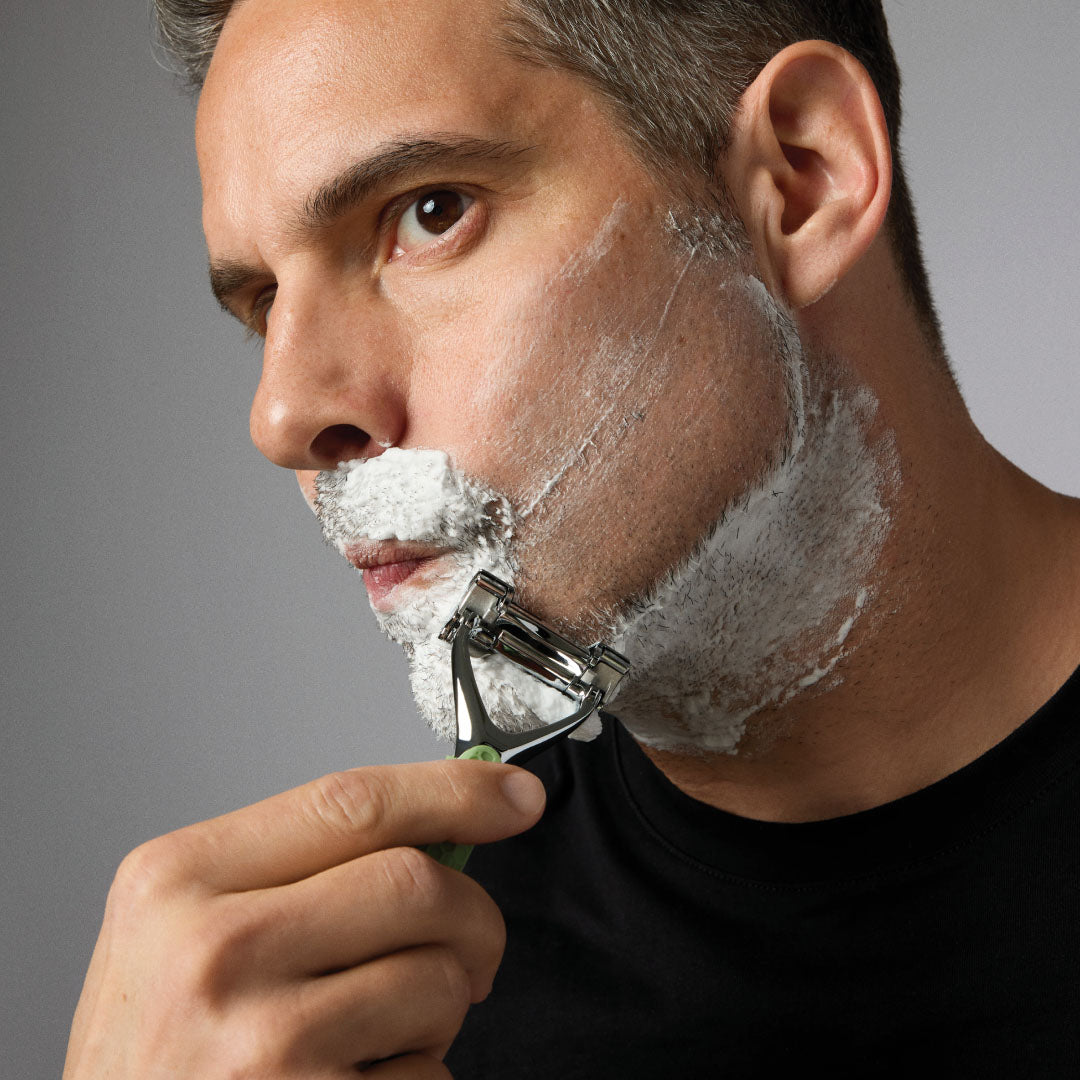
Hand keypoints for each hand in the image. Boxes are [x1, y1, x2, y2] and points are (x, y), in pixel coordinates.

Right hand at [63, 759, 545, 1077]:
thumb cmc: (158, 1053)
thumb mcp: (184, 931)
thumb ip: (300, 869)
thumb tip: (444, 826)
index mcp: (178, 881)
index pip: (352, 802)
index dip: (454, 790)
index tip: (514, 796)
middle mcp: (213, 953)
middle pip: (414, 882)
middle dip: (472, 916)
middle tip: (467, 949)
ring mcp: (261, 1044)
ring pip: (439, 978)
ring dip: (444, 1007)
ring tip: (385, 1030)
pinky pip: (432, 1072)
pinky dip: (423, 1073)